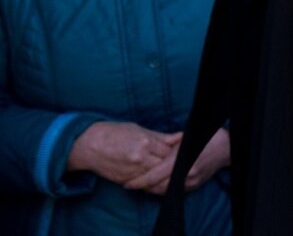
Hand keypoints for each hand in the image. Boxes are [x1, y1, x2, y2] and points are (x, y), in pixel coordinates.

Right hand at [66, 122, 180, 186]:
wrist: (88, 145)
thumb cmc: (114, 133)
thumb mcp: (138, 129)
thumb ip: (160, 137)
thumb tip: (180, 137)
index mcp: (145, 142)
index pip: (169, 151)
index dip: (176, 153)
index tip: (182, 153)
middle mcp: (140, 158)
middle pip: (165, 166)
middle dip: (172, 165)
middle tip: (177, 163)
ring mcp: (132, 171)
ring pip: (156, 177)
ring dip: (163, 175)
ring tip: (167, 171)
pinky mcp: (125, 180)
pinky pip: (144, 184)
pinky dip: (150, 181)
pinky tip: (154, 177)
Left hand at [124, 127, 230, 194]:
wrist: (227, 148)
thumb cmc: (206, 137)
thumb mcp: (185, 138)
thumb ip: (168, 145)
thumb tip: (149, 149)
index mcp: (180, 162)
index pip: (153, 177)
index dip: (138, 182)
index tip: (127, 184)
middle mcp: (184, 176)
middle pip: (156, 188)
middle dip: (143, 187)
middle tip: (131, 183)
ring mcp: (190, 183)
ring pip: (164, 191)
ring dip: (152, 189)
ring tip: (142, 183)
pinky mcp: (194, 186)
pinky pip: (173, 190)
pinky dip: (163, 188)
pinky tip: (157, 183)